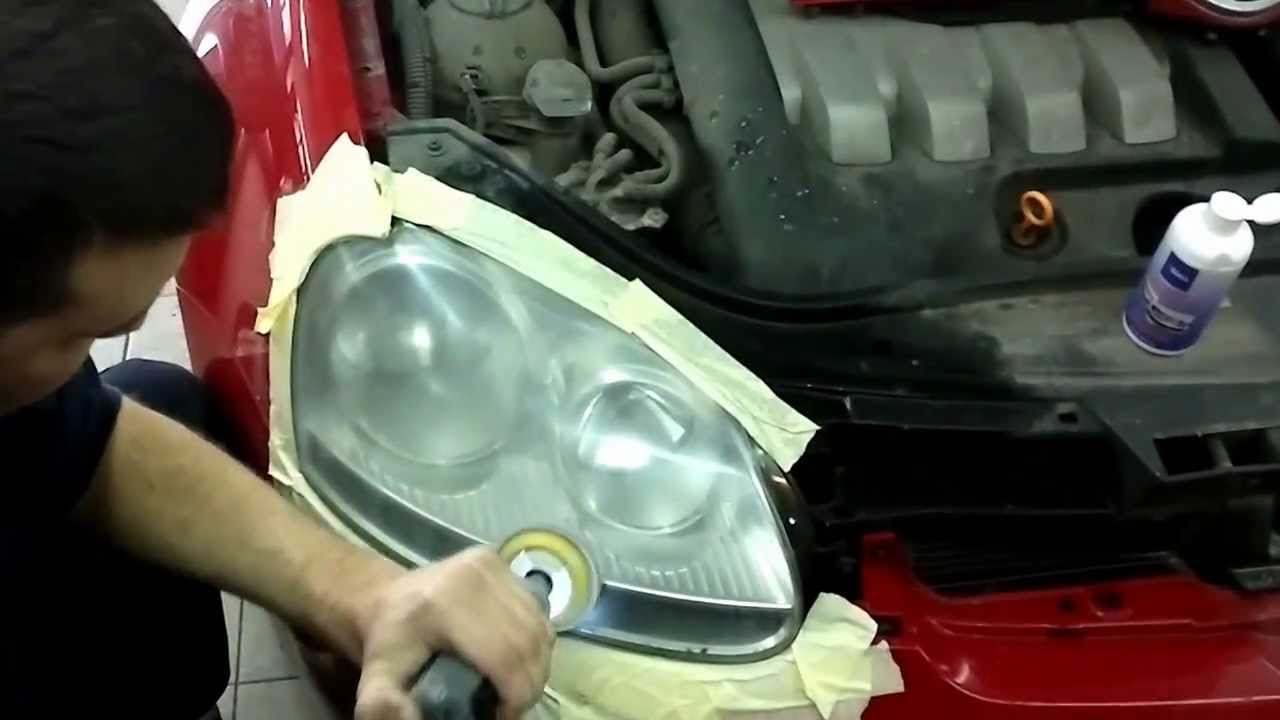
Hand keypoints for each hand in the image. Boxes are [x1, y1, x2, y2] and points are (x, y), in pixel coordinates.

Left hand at [353, 547, 554, 719]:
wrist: (387, 599)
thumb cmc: (388, 644)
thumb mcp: (378, 679)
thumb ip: (385, 703)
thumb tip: (407, 718)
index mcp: (445, 603)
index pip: (504, 655)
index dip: (514, 694)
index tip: (501, 716)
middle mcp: (475, 575)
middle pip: (528, 641)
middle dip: (528, 684)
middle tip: (512, 706)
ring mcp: (492, 563)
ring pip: (539, 627)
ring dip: (536, 664)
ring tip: (516, 686)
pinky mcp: (501, 560)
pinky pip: (537, 611)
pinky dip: (535, 641)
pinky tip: (518, 658)